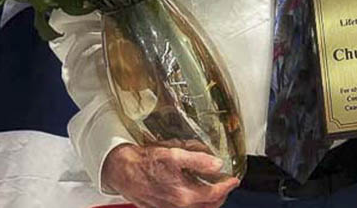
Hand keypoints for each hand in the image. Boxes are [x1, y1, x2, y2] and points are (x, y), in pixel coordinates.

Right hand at [101, 144, 240, 207]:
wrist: (123, 170)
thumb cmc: (146, 162)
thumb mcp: (175, 154)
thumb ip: (198, 160)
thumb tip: (217, 165)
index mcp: (184, 194)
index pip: (215, 194)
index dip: (227, 186)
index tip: (234, 179)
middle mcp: (178, 206)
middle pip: (209, 205)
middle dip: (221, 195)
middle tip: (225, 184)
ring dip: (208, 201)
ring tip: (212, 188)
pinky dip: (195, 203)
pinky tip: (193, 192)